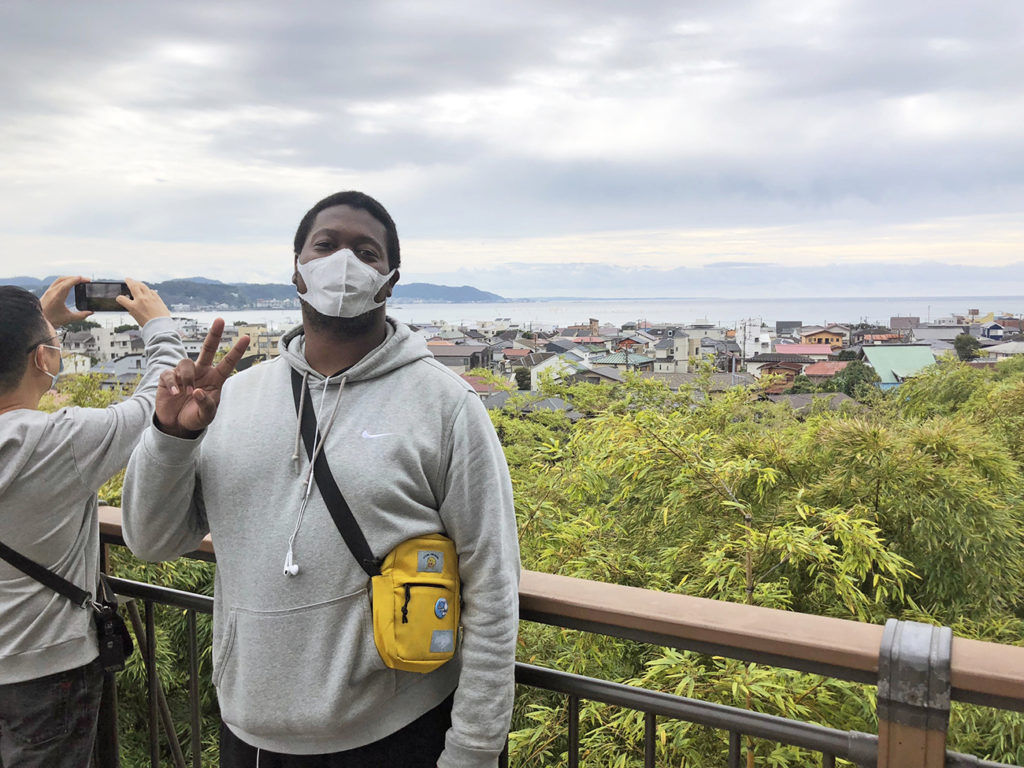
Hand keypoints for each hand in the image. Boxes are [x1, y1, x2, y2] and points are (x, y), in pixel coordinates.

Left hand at [40, 276, 92, 326]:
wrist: (37, 321)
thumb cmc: (50, 320)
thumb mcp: (68, 318)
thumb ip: (81, 315)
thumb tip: (90, 312)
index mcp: (57, 296)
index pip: (68, 283)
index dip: (78, 280)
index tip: (86, 280)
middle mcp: (52, 292)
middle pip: (65, 279)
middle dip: (76, 278)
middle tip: (85, 280)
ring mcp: (49, 291)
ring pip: (60, 279)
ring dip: (70, 278)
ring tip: (79, 280)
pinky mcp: (48, 292)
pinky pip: (57, 282)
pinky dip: (65, 280)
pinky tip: (69, 283)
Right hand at [115, 278, 170, 326]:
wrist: (161, 327)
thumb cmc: (149, 325)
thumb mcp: (136, 318)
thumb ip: (133, 311)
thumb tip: (132, 308)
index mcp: (133, 306)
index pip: (121, 299)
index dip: (119, 298)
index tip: (120, 298)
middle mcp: (141, 300)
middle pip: (133, 286)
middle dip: (129, 281)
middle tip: (128, 279)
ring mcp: (150, 298)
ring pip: (143, 286)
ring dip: (139, 283)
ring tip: (137, 282)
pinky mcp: (158, 299)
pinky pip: (152, 291)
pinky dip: (148, 290)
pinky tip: (148, 290)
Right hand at [155, 319, 249, 437]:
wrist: (176, 425)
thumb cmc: (196, 417)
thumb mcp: (206, 415)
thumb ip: (206, 404)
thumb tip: (198, 391)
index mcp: (215, 379)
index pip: (227, 363)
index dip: (236, 351)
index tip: (247, 337)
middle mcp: (201, 372)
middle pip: (208, 348)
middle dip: (214, 334)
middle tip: (220, 320)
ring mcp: (184, 373)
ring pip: (186, 363)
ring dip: (187, 378)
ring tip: (186, 393)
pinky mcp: (168, 377)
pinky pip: (169, 373)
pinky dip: (173, 383)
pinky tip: (175, 393)